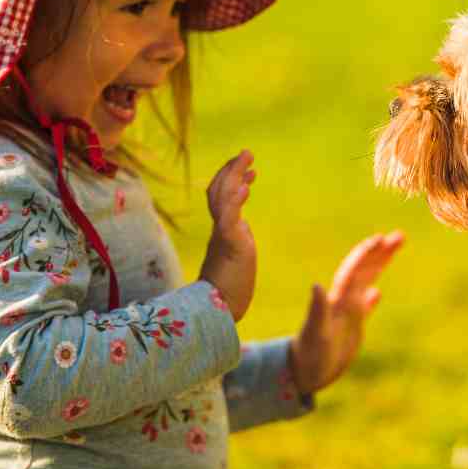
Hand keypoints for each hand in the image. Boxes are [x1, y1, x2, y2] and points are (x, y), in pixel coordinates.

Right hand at [199, 150, 256, 321]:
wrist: (217, 316)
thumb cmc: (227, 293)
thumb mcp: (236, 258)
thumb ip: (235, 241)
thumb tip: (243, 228)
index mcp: (222, 234)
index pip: (222, 200)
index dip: (233, 182)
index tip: (250, 171)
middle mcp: (220, 232)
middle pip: (219, 192)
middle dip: (233, 170)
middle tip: (247, 153)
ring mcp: (223, 238)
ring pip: (223, 199)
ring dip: (235, 175)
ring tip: (247, 158)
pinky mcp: (228, 248)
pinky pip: (229, 221)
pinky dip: (235, 201)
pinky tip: (245, 185)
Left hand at [289, 231, 402, 393]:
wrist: (301, 374)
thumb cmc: (308, 356)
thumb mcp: (315, 335)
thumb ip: (317, 310)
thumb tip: (316, 285)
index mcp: (338, 300)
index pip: (354, 270)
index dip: (367, 254)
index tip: (382, 238)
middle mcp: (343, 301)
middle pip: (364, 270)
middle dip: (380, 253)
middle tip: (400, 235)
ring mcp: (347, 313)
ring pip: (366, 282)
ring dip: (379, 266)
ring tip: (394, 250)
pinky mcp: (350, 328)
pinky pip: (363, 308)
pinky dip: (370, 298)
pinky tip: (376, 293)